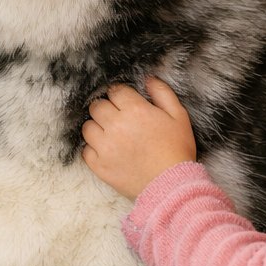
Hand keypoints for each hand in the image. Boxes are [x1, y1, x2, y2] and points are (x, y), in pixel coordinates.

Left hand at [82, 78, 195, 199]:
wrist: (171, 186)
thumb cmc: (177, 150)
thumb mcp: (179, 116)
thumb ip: (162, 93)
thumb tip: (148, 79)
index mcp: (135, 110)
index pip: (115, 91)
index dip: (120, 95)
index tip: (125, 102)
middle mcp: (116, 125)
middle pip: (97, 106)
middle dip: (106, 108)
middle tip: (116, 117)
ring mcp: (105, 147)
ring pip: (88, 127)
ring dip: (97, 127)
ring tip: (109, 134)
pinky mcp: (100, 166)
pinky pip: (85, 151)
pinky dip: (93, 149)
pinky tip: (105, 150)